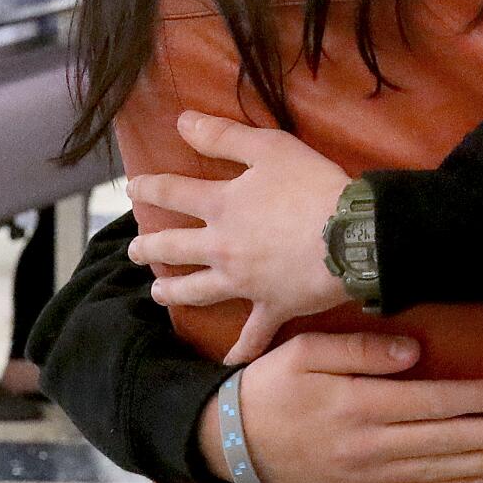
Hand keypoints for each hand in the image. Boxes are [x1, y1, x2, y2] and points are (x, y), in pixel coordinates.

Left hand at [127, 112, 351, 364]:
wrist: (351, 238)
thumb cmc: (314, 187)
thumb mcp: (269, 147)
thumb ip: (223, 136)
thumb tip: (181, 121)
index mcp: (220, 206)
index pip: (172, 193)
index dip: (149, 188)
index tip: (131, 188)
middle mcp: (222, 248)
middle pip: (174, 249)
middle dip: (149, 249)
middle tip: (134, 251)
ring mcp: (244, 282)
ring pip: (198, 291)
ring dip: (174, 292)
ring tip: (157, 294)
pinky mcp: (272, 307)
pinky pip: (253, 335)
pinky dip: (240, 350)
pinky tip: (228, 361)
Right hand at [196, 333, 482, 482]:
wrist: (229, 442)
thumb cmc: (270, 387)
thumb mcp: (306, 352)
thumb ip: (361, 349)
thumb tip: (414, 353)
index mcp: (359, 405)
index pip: (434, 402)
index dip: (480, 399)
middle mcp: (370, 445)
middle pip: (448, 440)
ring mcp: (368, 475)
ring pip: (440, 469)